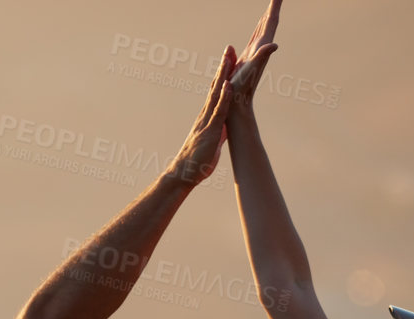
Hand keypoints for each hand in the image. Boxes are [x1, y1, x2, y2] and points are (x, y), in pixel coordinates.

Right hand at [166, 46, 235, 185]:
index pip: (215, 92)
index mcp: (206, 118)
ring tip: (229, 59)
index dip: (222, 76)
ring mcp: (207, 122)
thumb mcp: (213, 144)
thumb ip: (219, 133)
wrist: (184, 175)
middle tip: (229, 49)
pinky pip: (218, 111)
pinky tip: (228, 86)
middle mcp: (205, 115)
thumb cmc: (197, 162)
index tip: (228, 60)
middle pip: (215, 87)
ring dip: (222, 76)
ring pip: (216, 94)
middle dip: (223, 68)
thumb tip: (226, 129)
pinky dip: (224, 98)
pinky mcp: (210, 131)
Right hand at [228, 0, 281, 116]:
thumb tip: (274, 45)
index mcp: (261, 47)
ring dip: (268, 16)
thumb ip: (262, 55)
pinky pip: (255, 36)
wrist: (237, 105)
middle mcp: (261, 48)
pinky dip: (258, 27)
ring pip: (264, 29)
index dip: (274, 7)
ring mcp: (255, 52)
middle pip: (270, 23)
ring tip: (272, 5)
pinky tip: (259, 26)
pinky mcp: (249, 56)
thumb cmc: (241, 88)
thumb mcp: (250, 69)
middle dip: (274, 8)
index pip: (270, 23)